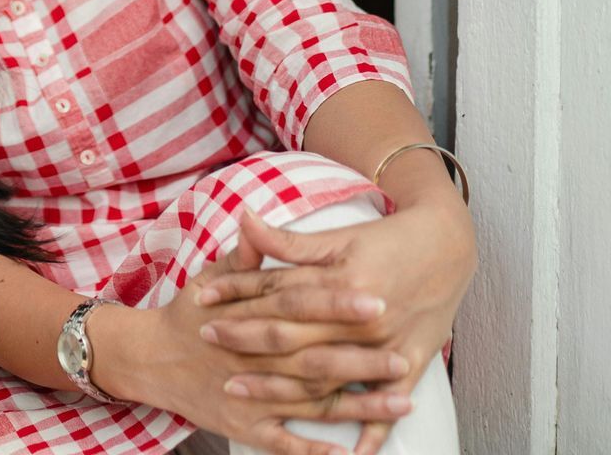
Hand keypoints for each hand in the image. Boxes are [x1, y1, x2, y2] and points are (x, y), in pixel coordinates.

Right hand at [92, 250, 414, 454]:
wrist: (148, 358)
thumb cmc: (187, 314)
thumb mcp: (210, 278)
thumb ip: (242, 257)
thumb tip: (254, 218)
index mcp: (245, 318)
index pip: (296, 308)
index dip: (335, 305)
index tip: (373, 300)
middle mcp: (249, 360)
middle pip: (311, 360)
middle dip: (358, 360)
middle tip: (401, 356)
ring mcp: (248, 396)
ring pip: (310, 403)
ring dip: (357, 406)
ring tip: (401, 401)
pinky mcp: (244, 426)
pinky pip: (284, 443)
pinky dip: (314, 450)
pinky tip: (350, 452)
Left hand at [194, 201, 474, 453]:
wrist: (450, 245)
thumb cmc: (388, 239)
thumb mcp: (339, 237)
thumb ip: (289, 240)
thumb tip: (244, 219)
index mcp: (343, 281)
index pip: (278, 291)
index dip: (237, 293)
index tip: (202, 298)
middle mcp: (363, 316)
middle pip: (293, 334)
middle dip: (245, 339)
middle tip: (206, 339)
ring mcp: (387, 343)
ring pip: (325, 373)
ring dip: (280, 385)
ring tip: (238, 389)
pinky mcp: (412, 361)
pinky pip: (387, 401)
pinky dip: (369, 428)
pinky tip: (346, 450)